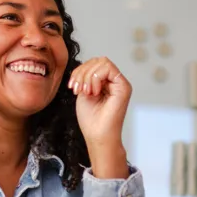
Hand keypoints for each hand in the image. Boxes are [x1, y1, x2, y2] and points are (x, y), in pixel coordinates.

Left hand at [68, 57, 130, 178]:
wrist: (97, 135)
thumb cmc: (91, 120)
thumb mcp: (83, 93)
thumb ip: (85, 78)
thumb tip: (84, 66)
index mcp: (104, 83)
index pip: (93, 64)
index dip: (79, 71)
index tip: (72, 87)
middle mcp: (114, 82)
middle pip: (97, 60)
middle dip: (82, 72)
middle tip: (78, 89)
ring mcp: (120, 84)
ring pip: (102, 62)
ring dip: (87, 76)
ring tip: (85, 92)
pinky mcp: (123, 87)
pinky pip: (108, 68)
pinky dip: (95, 78)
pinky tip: (93, 92)